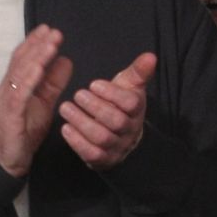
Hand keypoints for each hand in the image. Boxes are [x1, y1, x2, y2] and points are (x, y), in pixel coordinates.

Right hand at [0, 25, 72, 176]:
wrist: (8, 159)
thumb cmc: (24, 130)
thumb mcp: (44, 103)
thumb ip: (53, 83)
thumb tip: (66, 60)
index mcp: (17, 84)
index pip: (25, 58)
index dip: (36, 42)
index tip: (50, 30)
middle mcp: (9, 87)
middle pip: (22, 61)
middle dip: (38, 44)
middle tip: (54, 31)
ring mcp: (8, 99)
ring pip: (20, 73)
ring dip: (36, 56)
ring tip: (50, 44)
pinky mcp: (10, 114)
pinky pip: (19, 93)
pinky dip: (29, 78)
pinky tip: (39, 68)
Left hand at [60, 51, 153, 169]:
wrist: (122, 139)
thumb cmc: (120, 107)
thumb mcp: (129, 87)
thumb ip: (138, 71)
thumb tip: (151, 56)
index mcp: (136, 110)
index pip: (130, 103)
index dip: (112, 94)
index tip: (94, 84)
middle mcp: (128, 130)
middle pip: (116, 121)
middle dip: (95, 107)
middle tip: (78, 95)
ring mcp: (116, 147)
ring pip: (101, 138)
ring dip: (81, 122)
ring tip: (65, 108)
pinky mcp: (102, 160)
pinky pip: (91, 154)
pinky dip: (77, 142)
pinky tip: (65, 128)